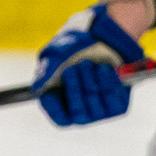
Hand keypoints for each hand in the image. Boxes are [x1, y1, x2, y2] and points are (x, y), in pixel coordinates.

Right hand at [34, 3, 147, 125]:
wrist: (103, 36)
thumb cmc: (73, 47)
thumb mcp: (56, 55)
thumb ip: (45, 71)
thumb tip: (37, 88)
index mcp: (61, 104)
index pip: (60, 119)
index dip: (55, 109)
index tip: (51, 93)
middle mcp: (81, 111)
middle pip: (79, 114)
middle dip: (75, 90)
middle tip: (74, 68)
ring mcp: (101, 110)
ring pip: (96, 108)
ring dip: (90, 83)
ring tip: (88, 64)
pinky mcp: (118, 104)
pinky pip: (113, 100)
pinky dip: (107, 82)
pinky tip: (103, 68)